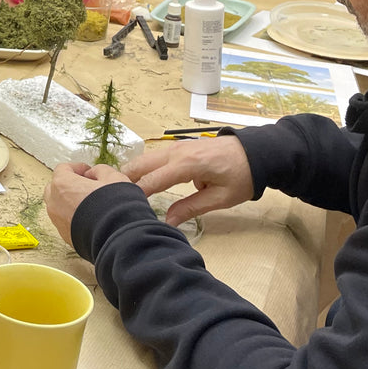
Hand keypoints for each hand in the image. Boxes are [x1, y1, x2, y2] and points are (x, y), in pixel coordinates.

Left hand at [43, 162, 130, 242]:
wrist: (119, 238)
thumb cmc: (115, 208)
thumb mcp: (113, 178)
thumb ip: (100, 170)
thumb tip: (95, 174)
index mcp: (62, 185)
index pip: (62, 169)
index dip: (77, 168)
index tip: (87, 171)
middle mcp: (55, 203)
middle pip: (55, 188)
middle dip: (69, 184)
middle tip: (86, 185)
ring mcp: (58, 222)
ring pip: (59, 207)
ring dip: (70, 202)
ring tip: (90, 203)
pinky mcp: (66, 237)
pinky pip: (65, 222)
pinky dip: (73, 218)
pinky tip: (90, 219)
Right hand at [122, 136, 253, 226]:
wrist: (258, 152)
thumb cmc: (242, 176)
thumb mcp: (221, 197)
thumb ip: (192, 208)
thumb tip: (168, 221)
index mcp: (187, 165)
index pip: (152, 180)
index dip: (135, 194)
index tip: (121, 207)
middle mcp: (177, 152)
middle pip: (141, 165)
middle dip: (124, 180)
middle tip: (109, 198)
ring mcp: (176, 147)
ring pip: (144, 159)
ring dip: (131, 173)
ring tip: (118, 191)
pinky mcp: (179, 147)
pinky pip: (154, 157)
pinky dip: (142, 168)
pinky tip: (136, 180)